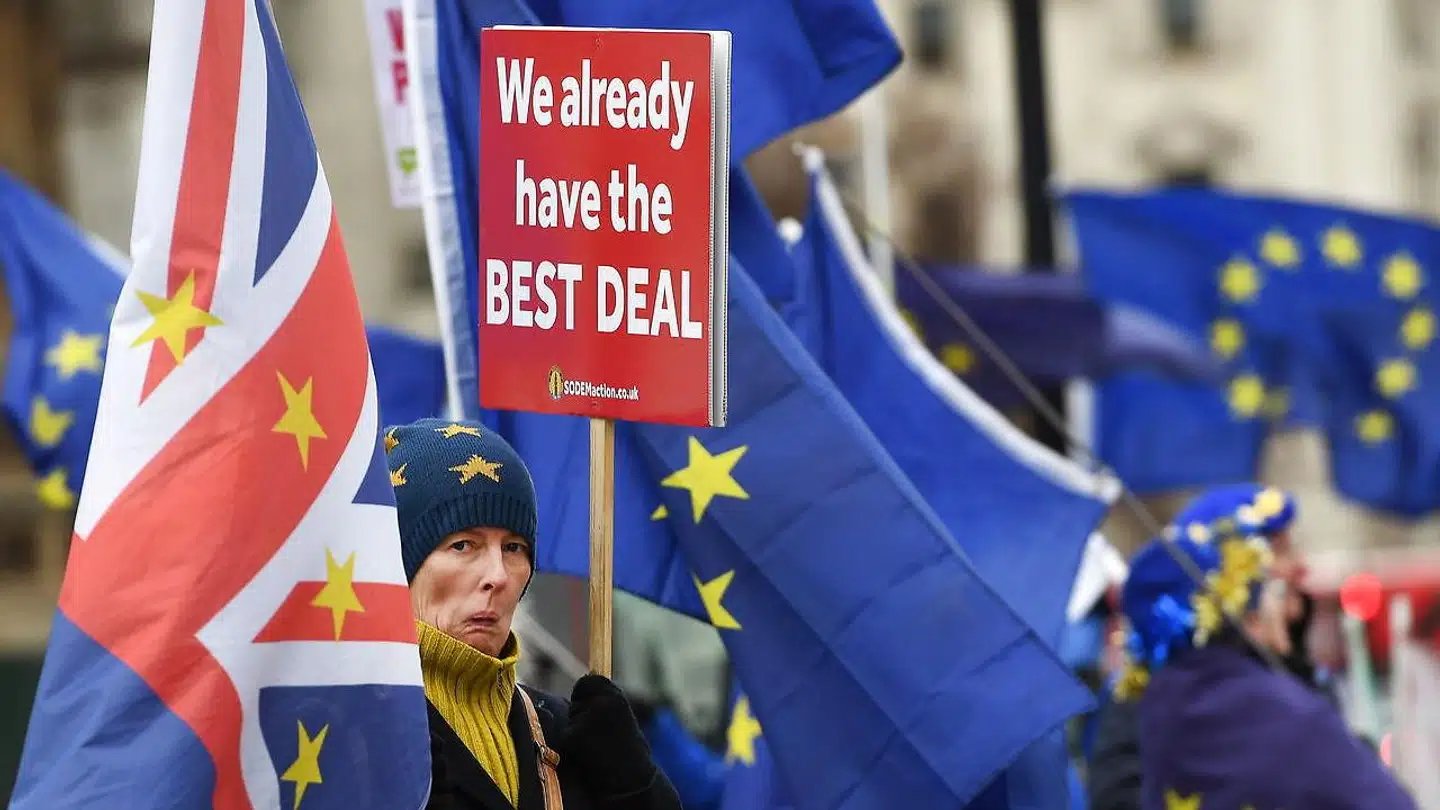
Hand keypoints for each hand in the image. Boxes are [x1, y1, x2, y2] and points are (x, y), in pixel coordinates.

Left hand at [557, 674, 657, 797]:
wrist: (630, 778)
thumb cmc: (627, 749)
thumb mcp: (622, 716)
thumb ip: (605, 700)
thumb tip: (586, 679)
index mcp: (615, 697)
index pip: (588, 681)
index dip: (586, 693)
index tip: (590, 703)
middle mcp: (601, 703)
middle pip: (576, 698)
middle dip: (579, 710)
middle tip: (595, 730)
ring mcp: (586, 719)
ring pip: (571, 717)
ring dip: (577, 728)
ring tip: (596, 744)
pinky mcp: (573, 735)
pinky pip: (566, 733)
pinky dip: (572, 743)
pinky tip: (589, 753)